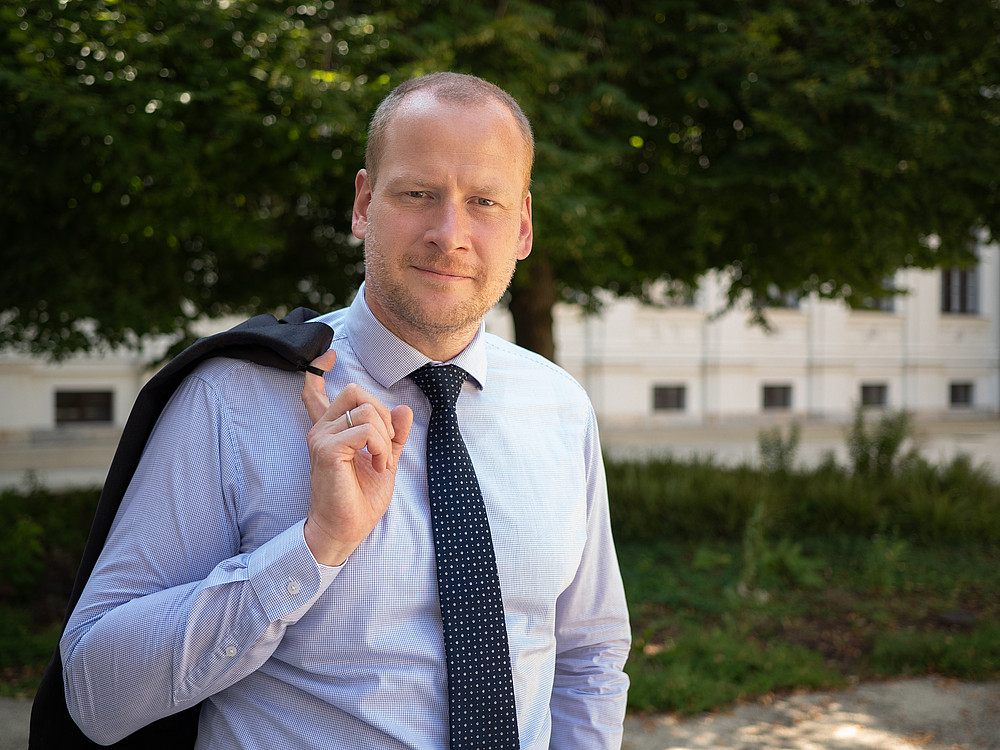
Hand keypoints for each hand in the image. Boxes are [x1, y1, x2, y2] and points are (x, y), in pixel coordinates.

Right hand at [300, 349, 412, 565]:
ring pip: (366, 409)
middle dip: (383, 414)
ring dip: (386, 436)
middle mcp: (321, 430)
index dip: (318, 369)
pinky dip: (382, 447)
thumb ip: (394, 435)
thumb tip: (405, 410)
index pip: (313, 392)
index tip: (329, 355)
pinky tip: (379, 466)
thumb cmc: (360, 498)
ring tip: (383, 462)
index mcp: (331, 430)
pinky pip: (367, 430)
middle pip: (355, 392)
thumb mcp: (385, 460)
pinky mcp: (327, 450)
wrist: (346, 529)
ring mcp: (321, 438)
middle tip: (387, 445)